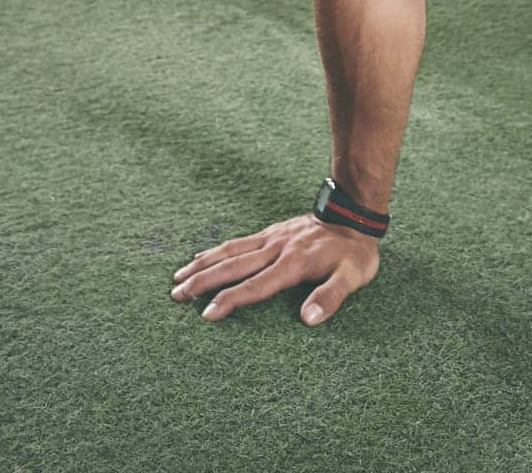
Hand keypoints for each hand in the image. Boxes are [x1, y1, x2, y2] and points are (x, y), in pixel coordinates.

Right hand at [170, 212, 380, 325]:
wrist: (353, 212)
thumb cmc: (355, 252)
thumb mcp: (352, 277)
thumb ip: (330, 297)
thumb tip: (308, 320)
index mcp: (293, 263)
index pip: (255, 286)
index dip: (230, 300)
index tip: (206, 314)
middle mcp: (276, 249)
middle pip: (232, 266)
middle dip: (203, 281)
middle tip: (176, 295)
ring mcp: (271, 238)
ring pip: (230, 251)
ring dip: (203, 264)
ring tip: (178, 277)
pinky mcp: (271, 232)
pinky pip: (238, 242)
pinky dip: (216, 250)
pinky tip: (202, 256)